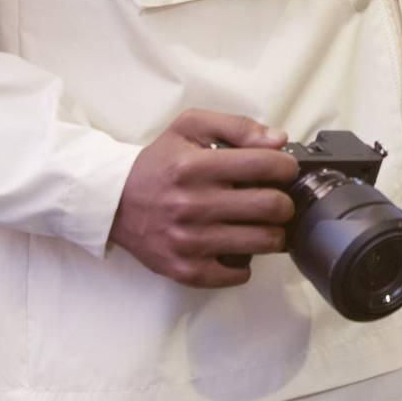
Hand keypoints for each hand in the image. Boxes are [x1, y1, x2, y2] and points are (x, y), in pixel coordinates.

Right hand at [108, 109, 298, 286]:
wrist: (116, 203)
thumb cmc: (159, 164)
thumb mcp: (190, 128)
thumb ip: (236, 127)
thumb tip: (278, 140)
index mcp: (195, 166)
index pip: (264, 165)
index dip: (286, 166)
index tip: (285, 169)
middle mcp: (192, 204)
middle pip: (271, 206)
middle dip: (284, 201)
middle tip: (277, 200)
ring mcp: (190, 241)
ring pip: (262, 242)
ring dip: (274, 233)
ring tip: (264, 224)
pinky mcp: (186, 269)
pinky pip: (238, 274)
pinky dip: (246, 262)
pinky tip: (238, 246)